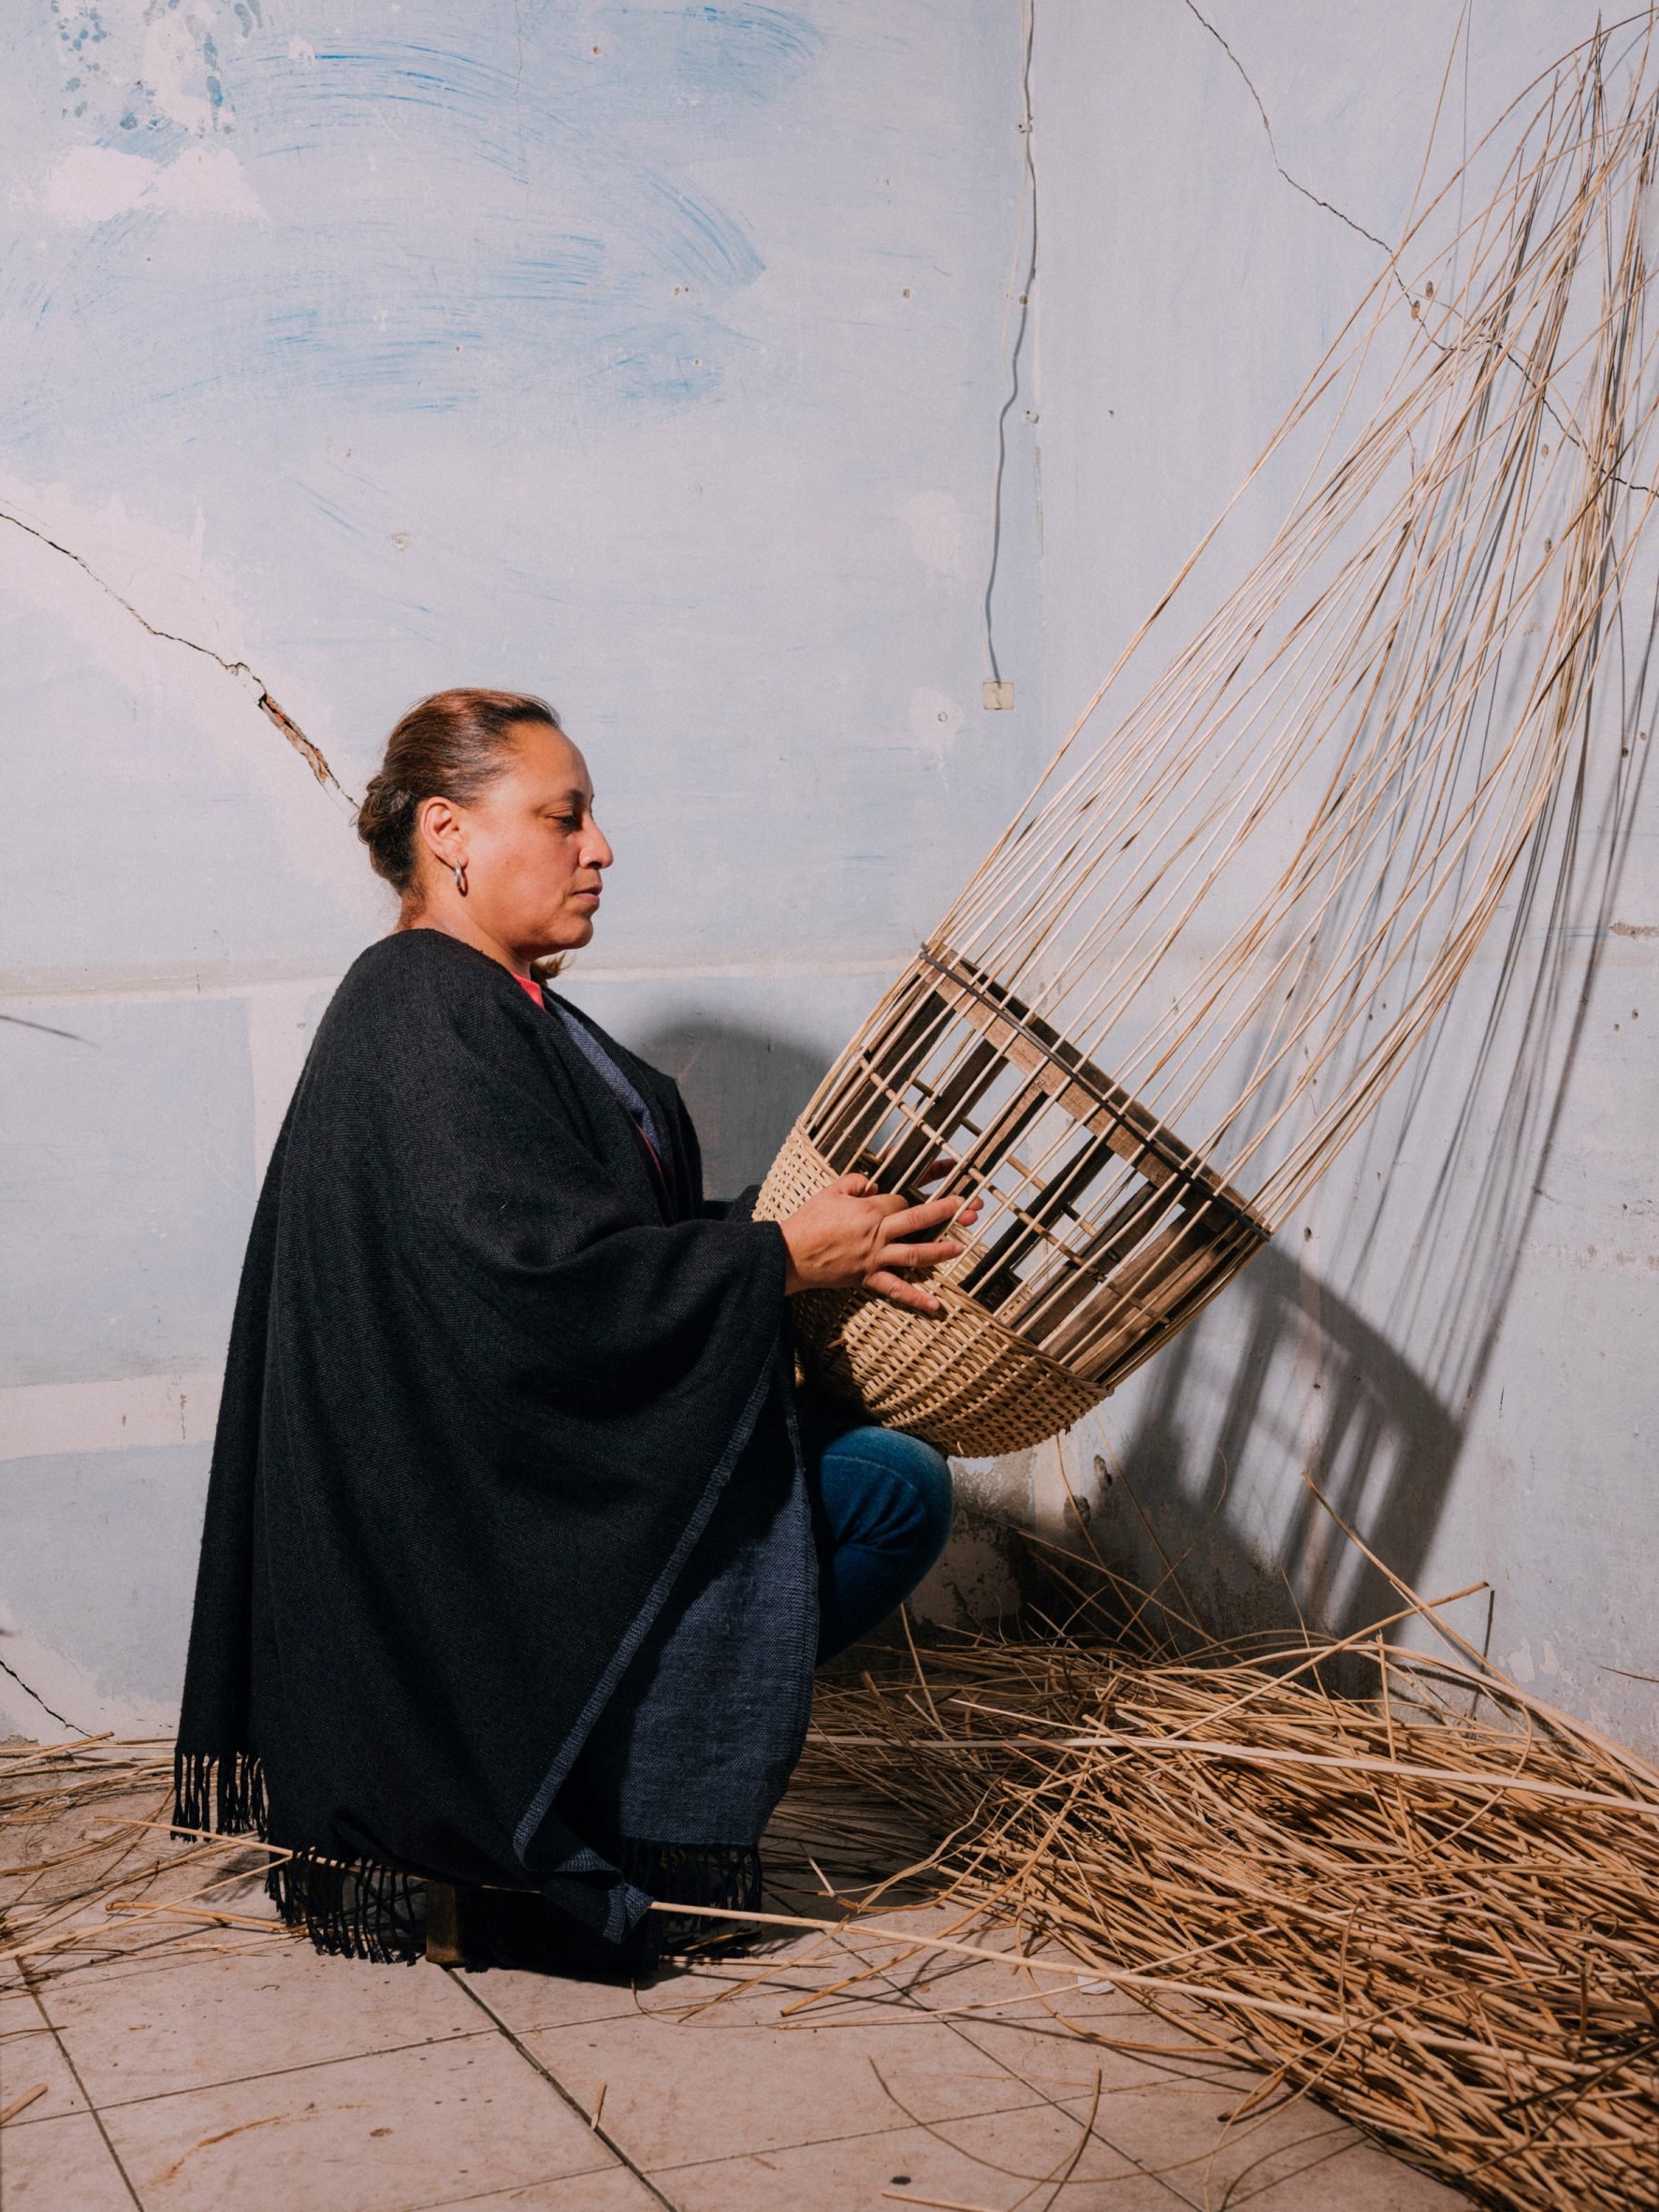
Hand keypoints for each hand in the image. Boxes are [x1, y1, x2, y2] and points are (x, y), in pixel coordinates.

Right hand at [779, 1173, 981, 1315]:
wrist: (790, 1254)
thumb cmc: (809, 1221)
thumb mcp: (830, 1191)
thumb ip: (855, 1181)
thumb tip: (872, 1181)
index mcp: (869, 1210)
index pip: (901, 1200)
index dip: (910, 1197)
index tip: (915, 1196)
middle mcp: (877, 1234)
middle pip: (918, 1220)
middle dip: (945, 1213)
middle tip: (966, 1208)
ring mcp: (875, 1258)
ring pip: (915, 1254)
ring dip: (941, 1251)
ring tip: (960, 1247)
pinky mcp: (868, 1278)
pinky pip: (896, 1289)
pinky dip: (916, 1298)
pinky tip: (935, 1304)